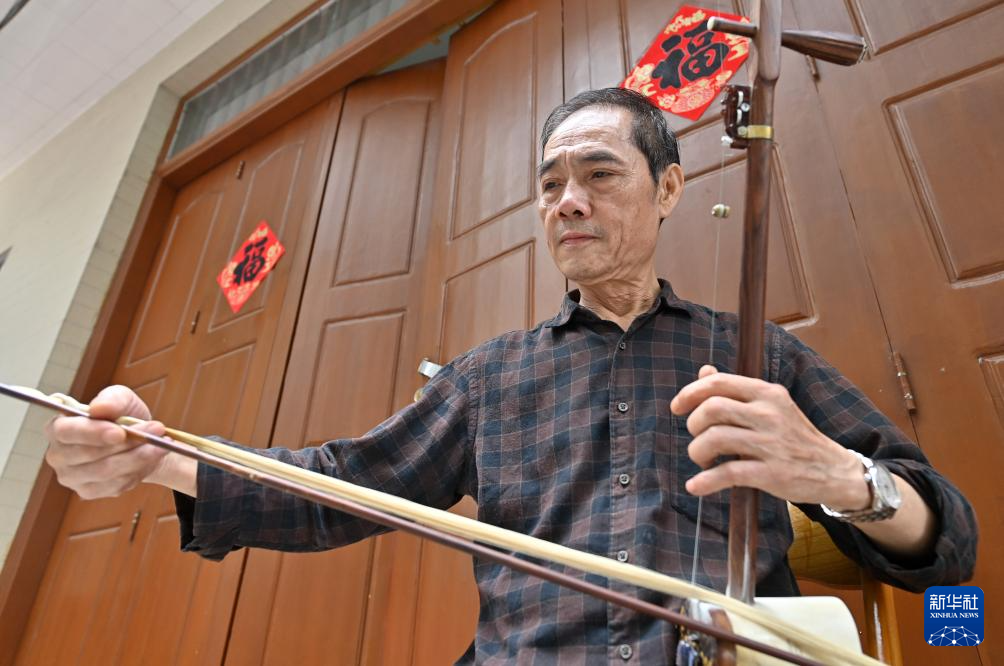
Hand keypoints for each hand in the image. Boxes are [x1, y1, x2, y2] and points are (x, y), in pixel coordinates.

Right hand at [44, 385, 170, 499]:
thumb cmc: (122, 416)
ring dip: (138, 456)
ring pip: (106, 471)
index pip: (66, 431)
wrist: (139, 441)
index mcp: (57, 427)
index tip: (121, 432)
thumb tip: (99, 408)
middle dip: (127, 443)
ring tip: (160, 443)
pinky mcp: (88, 492)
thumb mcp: (122, 399)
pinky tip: (151, 457)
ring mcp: (71, 477)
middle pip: (89, 454)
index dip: (93, 432)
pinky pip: (116, 484)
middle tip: (157, 430)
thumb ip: (112, 400)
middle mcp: (58, 455)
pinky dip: (139, 470)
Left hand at [669, 365, 869, 509]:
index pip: (718, 384)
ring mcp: (771, 444)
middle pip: (711, 409)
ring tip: (703, 461)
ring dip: (697, 452)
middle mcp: (769, 414)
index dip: (690, 393)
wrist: (834, 470)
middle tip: (697, 437)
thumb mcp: (772, 406)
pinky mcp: (772, 473)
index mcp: (767, 393)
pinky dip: (705, 482)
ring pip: (715, 439)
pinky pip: (727, 474)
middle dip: (693, 425)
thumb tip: (704, 371)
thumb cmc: (795, 436)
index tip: (677, 407)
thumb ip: (737, 390)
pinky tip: (696, 486)